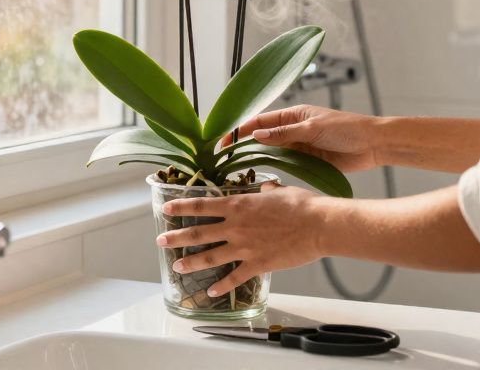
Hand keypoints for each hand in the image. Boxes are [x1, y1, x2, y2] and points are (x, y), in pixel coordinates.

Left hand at [156, 184, 332, 296]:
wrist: (318, 225)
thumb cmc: (301, 204)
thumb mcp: (279, 190)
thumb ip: (265, 191)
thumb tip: (264, 189)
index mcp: (239, 205)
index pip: (202, 205)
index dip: (181, 207)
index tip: (166, 209)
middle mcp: (235, 226)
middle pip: (199, 232)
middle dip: (177, 237)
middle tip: (161, 241)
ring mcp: (244, 247)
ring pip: (210, 256)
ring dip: (191, 262)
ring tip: (177, 267)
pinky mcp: (257, 264)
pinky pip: (234, 277)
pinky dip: (222, 286)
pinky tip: (211, 291)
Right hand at [220, 104, 381, 172]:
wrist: (373, 145)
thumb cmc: (346, 128)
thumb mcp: (312, 129)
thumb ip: (284, 134)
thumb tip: (255, 135)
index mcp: (293, 115)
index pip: (259, 120)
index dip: (240, 130)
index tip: (224, 141)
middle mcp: (293, 130)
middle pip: (262, 138)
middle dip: (245, 147)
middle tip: (226, 161)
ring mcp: (300, 146)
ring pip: (272, 153)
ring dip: (259, 160)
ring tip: (240, 172)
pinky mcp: (308, 161)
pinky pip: (286, 165)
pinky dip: (275, 170)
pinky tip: (264, 178)